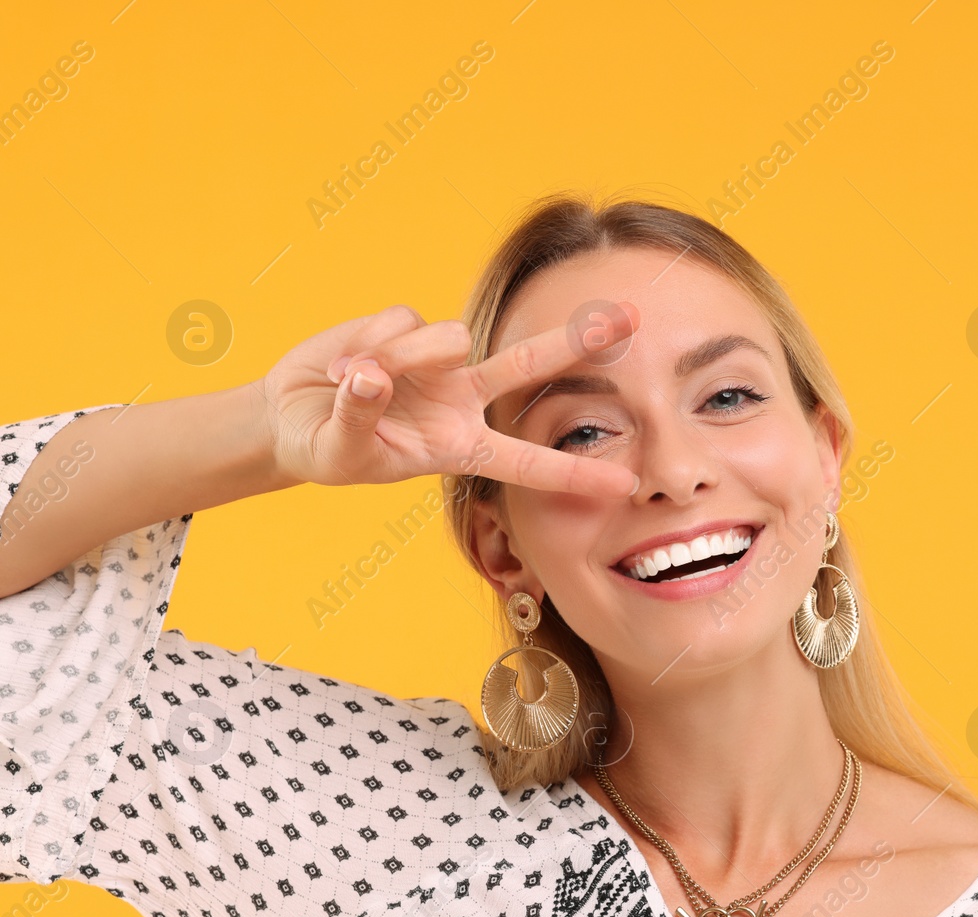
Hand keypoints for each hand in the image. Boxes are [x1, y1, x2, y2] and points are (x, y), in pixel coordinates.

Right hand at [258, 304, 639, 495]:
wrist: (288, 417)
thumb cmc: (326, 448)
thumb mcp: (341, 450)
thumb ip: (359, 415)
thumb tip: (372, 375)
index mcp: (462, 447)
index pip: (529, 463)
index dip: (575, 474)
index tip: (627, 484)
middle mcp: (463, 400)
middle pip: (530, 365)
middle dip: (579, 339)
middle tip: (633, 316)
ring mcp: (439, 360)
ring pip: (449, 338)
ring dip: (403, 357)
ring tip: (356, 381)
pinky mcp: (406, 325)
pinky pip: (401, 320)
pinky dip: (368, 341)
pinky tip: (344, 363)